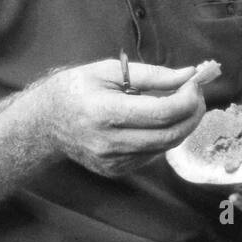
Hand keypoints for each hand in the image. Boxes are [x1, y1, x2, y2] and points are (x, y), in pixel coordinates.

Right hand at [33, 59, 205, 178]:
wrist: (44, 123)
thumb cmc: (75, 89)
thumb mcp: (109, 70)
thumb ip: (151, 74)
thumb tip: (189, 75)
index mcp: (104, 112)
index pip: (160, 113)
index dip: (186, 98)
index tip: (195, 82)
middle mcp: (109, 143)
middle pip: (169, 135)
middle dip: (193, 113)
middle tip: (197, 94)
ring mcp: (113, 162)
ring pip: (165, 147)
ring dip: (183, 125)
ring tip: (182, 104)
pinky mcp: (116, 172)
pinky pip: (153, 155)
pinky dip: (164, 136)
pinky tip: (158, 121)